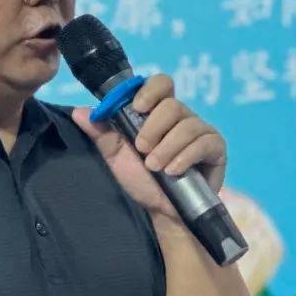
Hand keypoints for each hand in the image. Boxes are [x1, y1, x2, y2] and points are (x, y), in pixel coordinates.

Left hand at [72, 73, 226, 218]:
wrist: (163, 211)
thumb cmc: (142, 180)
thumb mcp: (117, 158)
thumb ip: (101, 134)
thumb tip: (80, 112)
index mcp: (159, 112)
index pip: (161, 84)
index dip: (150, 90)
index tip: (137, 107)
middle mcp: (182, 117)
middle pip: (172, 105)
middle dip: (153, 128)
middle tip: (142, 150)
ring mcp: (201, 130)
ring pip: (187, 124)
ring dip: (167, 147)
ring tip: (155, 167)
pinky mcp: (215, 148)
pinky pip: (204, 142)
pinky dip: (185, 156)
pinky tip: (173, 171)